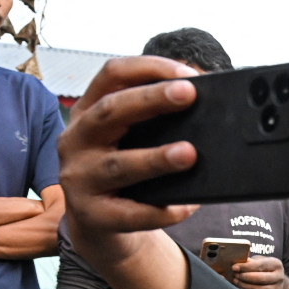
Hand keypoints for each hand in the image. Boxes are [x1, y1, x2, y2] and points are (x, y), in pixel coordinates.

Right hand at [58, 57, 201, 267]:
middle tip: (189, 94)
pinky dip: (159, 210)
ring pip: (118, 165)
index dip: (149, 67)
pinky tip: (186, 206)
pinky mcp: (91, 214)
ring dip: (156, 158)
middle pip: (111, 110)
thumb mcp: (130, 137)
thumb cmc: (124, 169)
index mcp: (89, 111)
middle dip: (151, 99)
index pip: (113, 74)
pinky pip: (129, 214)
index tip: (188, 74)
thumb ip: (156, 120)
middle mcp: (77, 139)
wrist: (97, 221)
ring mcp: (80, 178)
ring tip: (189, 153)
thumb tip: (210, 111)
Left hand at [232, 255, 288, 288]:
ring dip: (246, 286)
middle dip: (245, 277)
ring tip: (237, 282)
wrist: (274, 280)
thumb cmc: (262, 268)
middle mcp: (280, 277)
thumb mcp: (258, 261)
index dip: (245, 267)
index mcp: (276, 264)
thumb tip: (236, 263)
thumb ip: (249, 262)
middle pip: (261, 278)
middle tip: (235, 275)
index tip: (234, 267)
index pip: (260, 265)